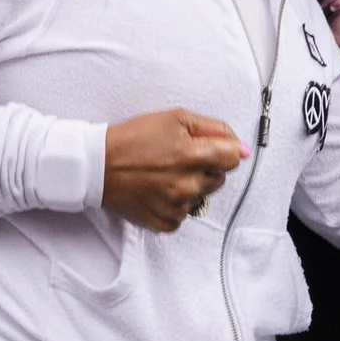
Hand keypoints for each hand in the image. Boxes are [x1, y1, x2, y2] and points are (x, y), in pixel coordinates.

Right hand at [103, 109, 248, 231]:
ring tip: (165, 174)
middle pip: (219, 179)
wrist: (98, 164)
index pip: (233, 158)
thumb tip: (241, 148)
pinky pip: (184, 215)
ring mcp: (176, 206)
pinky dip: (175, 204)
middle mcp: (187, 184)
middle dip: (205, 167)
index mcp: (192, 155)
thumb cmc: (135, 138)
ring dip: (191, 186)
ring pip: (202, 197)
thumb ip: (214, 129)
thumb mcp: (175, 118)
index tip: (208, 148)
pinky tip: (159, 190)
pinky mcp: (164, 222)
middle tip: (179, 158)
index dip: (222, 150)